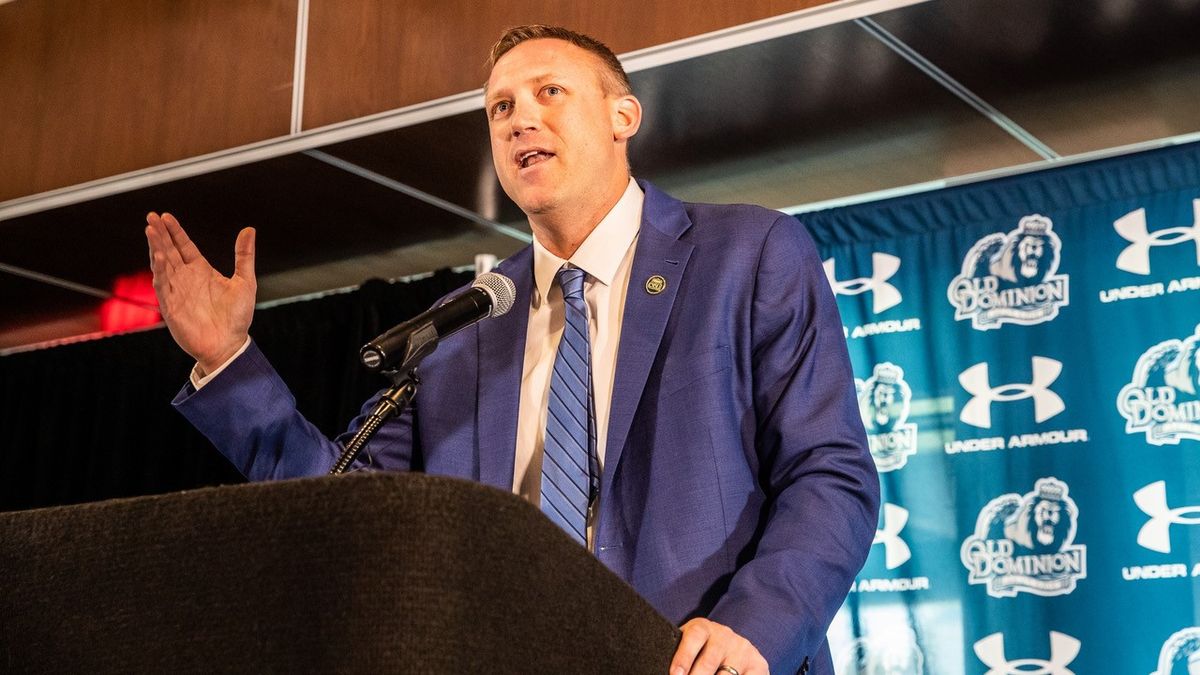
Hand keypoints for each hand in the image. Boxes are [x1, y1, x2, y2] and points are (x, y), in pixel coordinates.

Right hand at [145, 212, 256, 374]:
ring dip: (156, 248)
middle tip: (151, 216)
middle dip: (160, 234)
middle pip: (169, 251)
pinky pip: (163, 285)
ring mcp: (177, 291)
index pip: (184, 246)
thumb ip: (244, 256)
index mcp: (201, 271)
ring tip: (150, 230)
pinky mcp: (171, 306)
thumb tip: (249, 229)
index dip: (175, 232)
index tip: (166, 216)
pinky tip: (158, 256)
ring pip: (162, 265)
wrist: (230, 345)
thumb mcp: (245, 282)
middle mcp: (186, 279)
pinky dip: (160, 271)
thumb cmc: (237, 317)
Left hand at [670, 618, 768, 674]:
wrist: (735, 647)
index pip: (694, 637)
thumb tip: (659, 668)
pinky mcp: (759, 665)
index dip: (684, 656)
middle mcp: (725, 636)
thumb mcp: (690, 647)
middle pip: (709, 661)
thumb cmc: (701, 652)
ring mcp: (743, 650)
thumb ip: (679, 656)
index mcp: (703, 628)